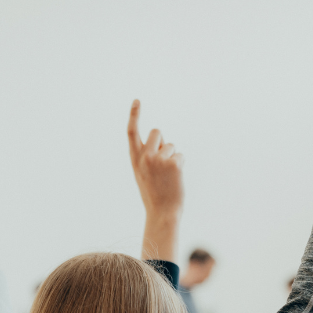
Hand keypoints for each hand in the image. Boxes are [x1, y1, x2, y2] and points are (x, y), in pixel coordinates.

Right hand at [127, 100, 183, 260]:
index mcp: (135, 159)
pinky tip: (175, 178)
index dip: (134, 115)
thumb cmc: (154, 195)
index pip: (132, 132)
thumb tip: (163, 143)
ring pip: (171, 145)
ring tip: (168, 176)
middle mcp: (145, 156)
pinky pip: (180, 155)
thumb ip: (148, 157)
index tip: (137, 100)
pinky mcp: (173, 162)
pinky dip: (180, 165)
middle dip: (162, 141)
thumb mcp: (143, 174)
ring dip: (172, 157)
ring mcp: (159, 158)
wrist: (162, 212)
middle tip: (163, 161)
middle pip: (157, 132)